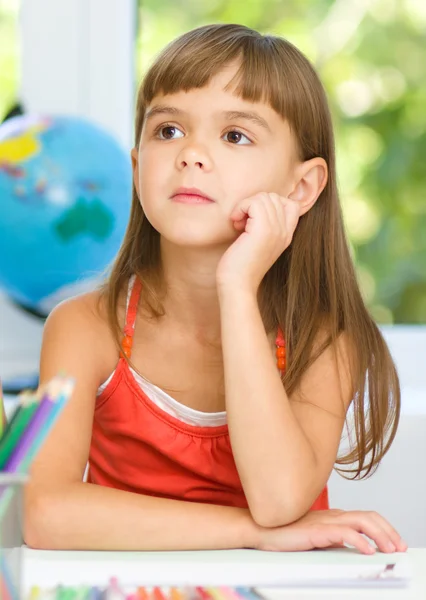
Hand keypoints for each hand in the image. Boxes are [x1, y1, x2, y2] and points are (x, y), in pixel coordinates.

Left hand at [216, 192, 300, 292]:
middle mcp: (285, 232)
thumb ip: (263, 226)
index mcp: (286, 235)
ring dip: (245, 206)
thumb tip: (254, 205)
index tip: (254, 219)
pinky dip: (241, 208)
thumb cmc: (241, 266)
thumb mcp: (257, 243)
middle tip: (242, 222)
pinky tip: (235, 223)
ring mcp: (276, 230)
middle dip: (253, 204)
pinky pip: (254, 203)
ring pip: (264, 197)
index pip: (290, 204)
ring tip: (239, 224)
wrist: (237, 285)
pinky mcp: (263, 230)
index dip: (269, 204)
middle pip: (274, 197)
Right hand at [252, 509, 407, 553]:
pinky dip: (359, 540)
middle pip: (369, 516)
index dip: (384, 527)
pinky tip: (367, 550)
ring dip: (380, 535)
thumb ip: (332, 538)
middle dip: (388, 531)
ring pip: (361, 522)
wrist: (261, 529)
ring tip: (389, 549)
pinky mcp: (316, 530)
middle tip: (399, 547)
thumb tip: (350, 546)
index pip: (366, 516)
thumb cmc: (285, 532)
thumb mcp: (316, 536)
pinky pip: (343, 533)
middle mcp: (332, 515)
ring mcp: (324, 521)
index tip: (396, 542)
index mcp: (333, 516)